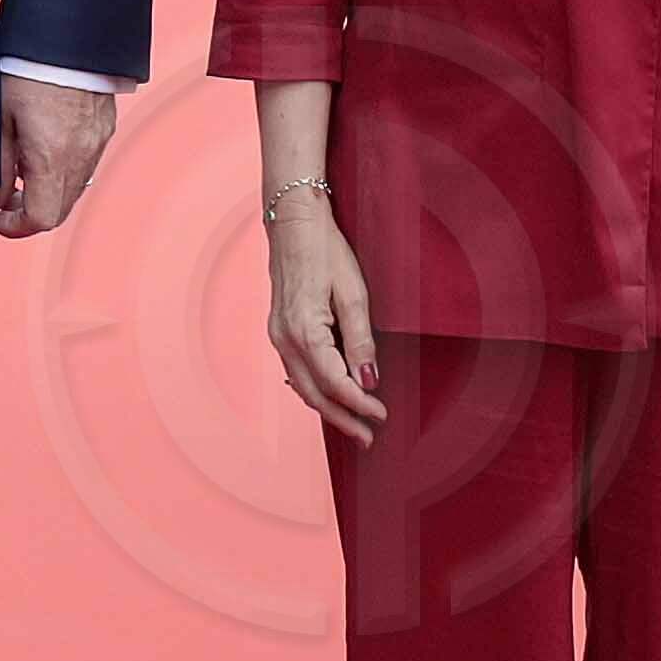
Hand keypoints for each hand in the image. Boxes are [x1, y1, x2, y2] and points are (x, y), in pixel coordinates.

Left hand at [0, 80, 118, 240]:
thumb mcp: (0, 120)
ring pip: (73, 190)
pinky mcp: (105, 129)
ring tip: (20, 170)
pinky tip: (42, 150)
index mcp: (52, 158)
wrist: (69, 34)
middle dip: (28, 212)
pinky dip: (62, 172)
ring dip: (46, 192)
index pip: (41, 219)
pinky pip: (84, 166)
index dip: (14, 228)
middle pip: (59, 209)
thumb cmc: (26, 71)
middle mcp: (81, 157)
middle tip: (2, 198)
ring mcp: (97, 144)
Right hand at [265, 200, 384, 443]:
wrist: (292, 222)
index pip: (334, 382)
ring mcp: (278, 335)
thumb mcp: (353, 292)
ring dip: (328, 408)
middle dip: (342, 419)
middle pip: (313, 393)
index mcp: (303, 330)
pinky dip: (314, 389)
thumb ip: (360, 339)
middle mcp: (284, 338)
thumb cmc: (325, 251)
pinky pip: (296, 371)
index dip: (359, 404)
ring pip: (302, 386)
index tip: (382, 417)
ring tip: (353, 424)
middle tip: (368, 438)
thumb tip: (368, 381)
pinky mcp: (280, 329)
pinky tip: (329, 396)